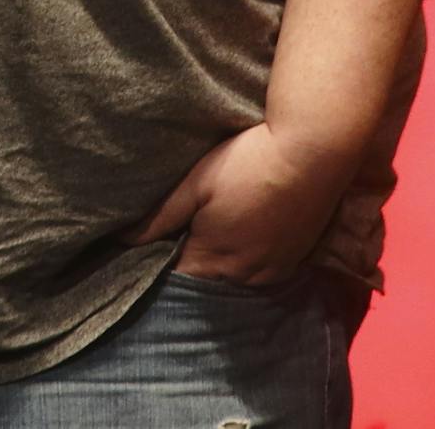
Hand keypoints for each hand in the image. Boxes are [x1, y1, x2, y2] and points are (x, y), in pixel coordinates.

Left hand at [125, 123, 350, 285]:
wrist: (312, 153)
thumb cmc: (246, 162)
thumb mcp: (196, 183)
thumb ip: (160, 216)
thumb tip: (122, 240)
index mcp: (214, 256)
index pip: (177, 277)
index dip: (159, 265)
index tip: (146, 250)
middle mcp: (245, 273)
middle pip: (206, 281)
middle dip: (189, 267)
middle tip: (175, 241)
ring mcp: (274, 268)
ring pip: (235, 280)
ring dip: (219, 267)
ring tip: (208, 240)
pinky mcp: (296, 258)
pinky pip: (263, 274)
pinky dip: (247, 264)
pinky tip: (242, 241)